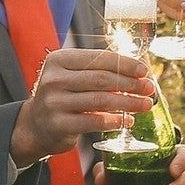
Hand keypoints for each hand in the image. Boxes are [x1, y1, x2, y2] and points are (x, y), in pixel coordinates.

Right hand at [11, 47, 155, 163]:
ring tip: (145, 104)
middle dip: (130, 84)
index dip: (125, 63)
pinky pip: (94, 121)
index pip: (98, 58)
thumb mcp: (72, 75)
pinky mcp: (59, 124)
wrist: (35, 125)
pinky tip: (127, 120)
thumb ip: (98, 69)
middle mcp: (54, 79)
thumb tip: (137, 66)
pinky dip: (114, 121)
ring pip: (100, 100)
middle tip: (149, 88)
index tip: (144, 70)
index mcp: (59, 60)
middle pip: (101, 79)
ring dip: (128, 102)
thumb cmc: (62, 96)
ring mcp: (54, 102)